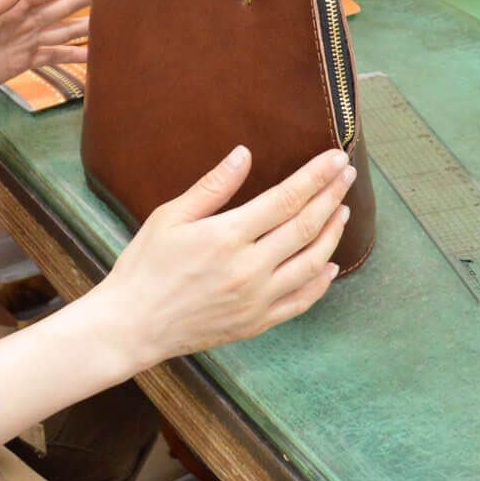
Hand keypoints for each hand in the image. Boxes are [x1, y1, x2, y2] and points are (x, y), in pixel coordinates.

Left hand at [0, 0, 93, 106]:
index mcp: (10, 5)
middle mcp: (22, 19)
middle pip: (65, 4)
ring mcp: (24, 40)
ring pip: (65, 28)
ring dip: (90, 23)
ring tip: (120, 20)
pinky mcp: (22, 61)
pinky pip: (55, 55)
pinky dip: (76, 54)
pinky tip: (96, 56)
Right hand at [93, 146, 354, 369]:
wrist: (132, 326)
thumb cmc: (145, 265)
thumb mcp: (170, 216)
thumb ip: (212, 187)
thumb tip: (243, 154)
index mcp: (227, 236)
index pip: (286, 199)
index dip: (315, 176)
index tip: (335, 158)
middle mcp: (249, 269)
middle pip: (305, 227)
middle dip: (331, 197)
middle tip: (347, 175)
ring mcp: (257, 300)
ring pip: (311, 264)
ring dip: (333, 235)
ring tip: (343, 211)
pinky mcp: (257, 324)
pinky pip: (301, 301)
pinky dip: (322, 282)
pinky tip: (330, 265)